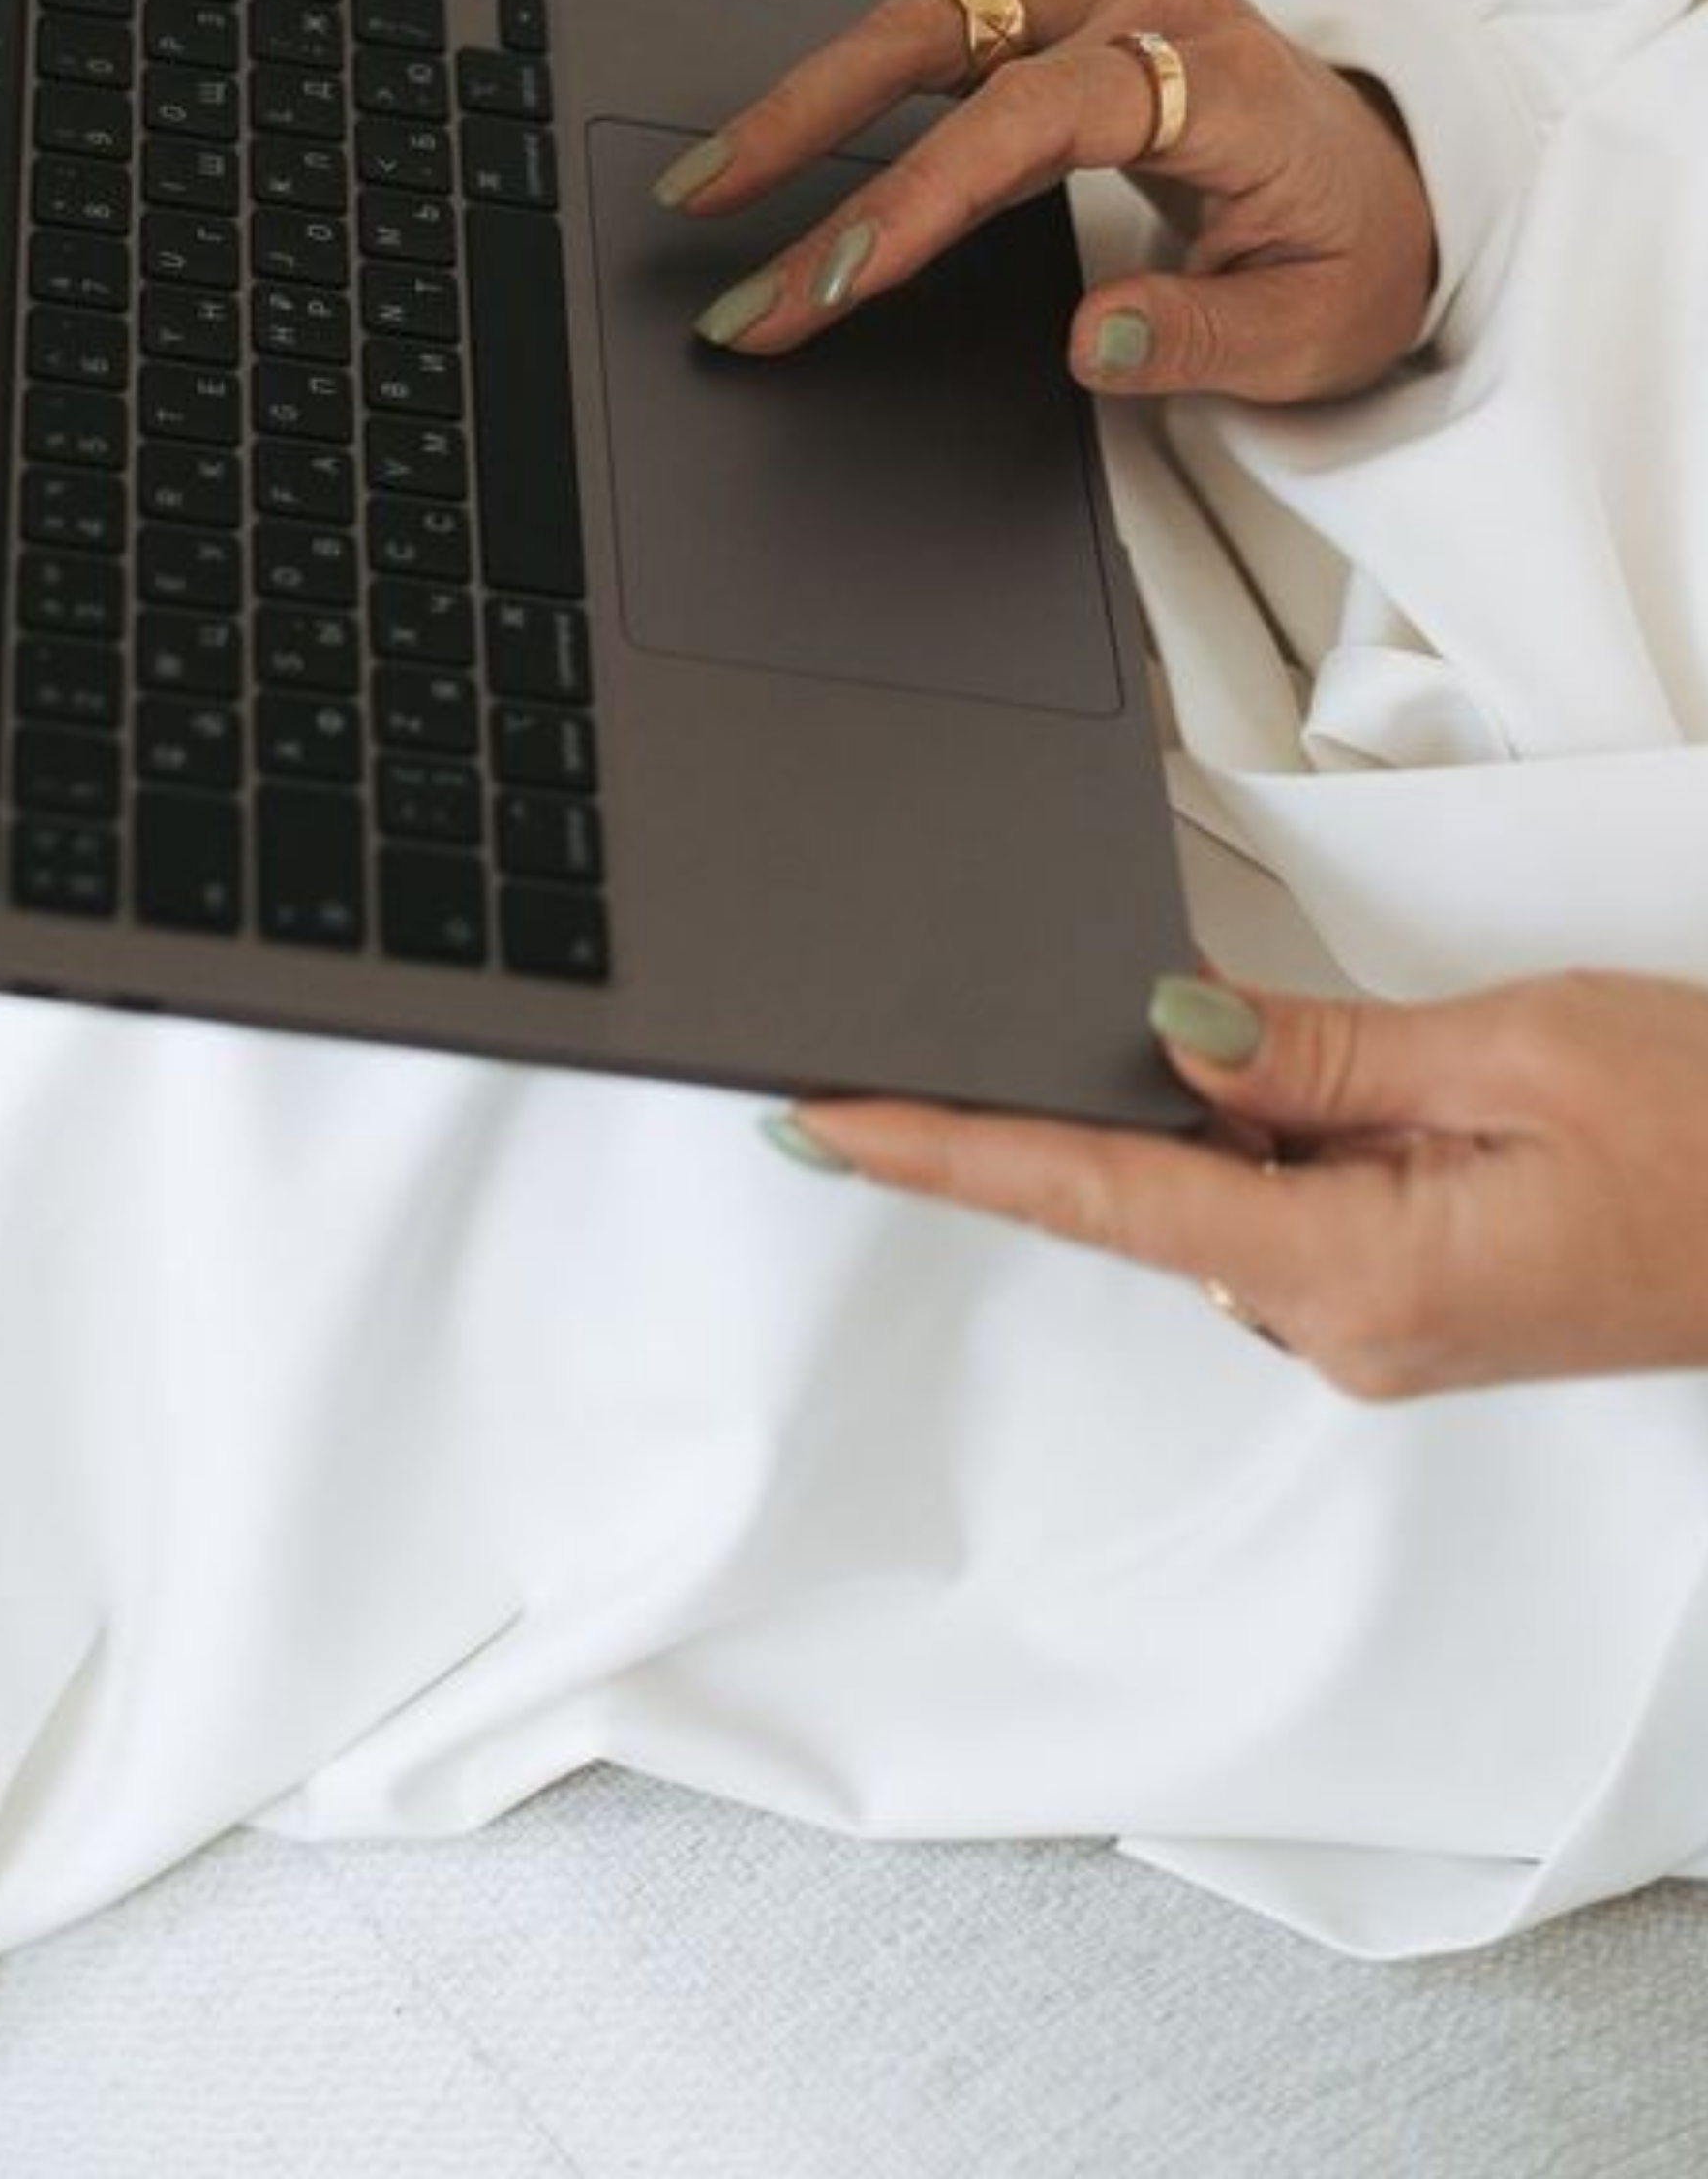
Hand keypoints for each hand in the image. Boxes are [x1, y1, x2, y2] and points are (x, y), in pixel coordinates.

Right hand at [665, 0, 1436, 399]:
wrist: (1404, 182)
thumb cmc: (1360, 254)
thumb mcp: (1321, 329)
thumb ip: (1208, 335)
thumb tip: (1098, 341)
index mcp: (1217, 80)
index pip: (1032, 124)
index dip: (920, 196)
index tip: (831, 278)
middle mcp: (1152, 7)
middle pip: (950, 49)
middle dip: (815, 142)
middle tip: (722, 233)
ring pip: (929, 3)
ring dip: (804, 73)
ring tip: (713, 150)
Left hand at [780, 973, 1707, 1397]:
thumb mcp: (1514, 1048)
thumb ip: (1320, 1051)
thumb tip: (1166, 1030)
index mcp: (1360, 1276)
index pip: (1098, 1198)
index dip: (945, 1150)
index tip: (824, 1119)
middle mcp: (1348, 1326)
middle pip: (1138, 1196)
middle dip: (1047, 1101)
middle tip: (944, 1019)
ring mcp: (1380, 1322)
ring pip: (1210, 1193)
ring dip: (1173, 1108)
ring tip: (1176, 1012)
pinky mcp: (1410, 1295)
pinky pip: (1277, 1205)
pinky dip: (1244, 1131)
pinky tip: (1258, 1066)